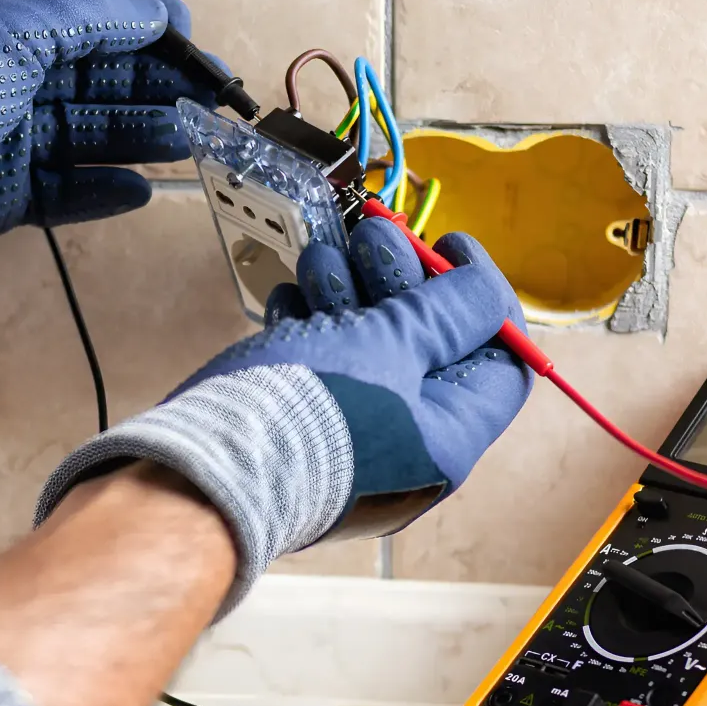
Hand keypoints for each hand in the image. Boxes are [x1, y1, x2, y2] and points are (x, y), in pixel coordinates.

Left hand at [0, 0, 222, 266]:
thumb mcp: (15, 25)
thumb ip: (90, 16)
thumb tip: (156, 11)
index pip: (83, 20)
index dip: (140, 28)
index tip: (190, 40)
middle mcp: (1, 78)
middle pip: (91, 80)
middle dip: (150, 87)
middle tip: (206, 100)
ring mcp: (0, 140)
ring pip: (83, 135)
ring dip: (136, 136)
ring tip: (185, 141)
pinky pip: (61, 192)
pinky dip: (100, 190)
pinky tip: (141, 190)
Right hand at [36, 217, 533, 616]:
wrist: (205, 468)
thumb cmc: (309, 412)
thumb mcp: (395, 346)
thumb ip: (449, 313)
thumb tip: (486, 291)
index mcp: (448, 439)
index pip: (501, 363)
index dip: (482, 298)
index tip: (448, 247)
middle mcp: (407, 445)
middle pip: (427, 344)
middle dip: (401, 278)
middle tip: (374, 238)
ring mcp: (349, 435)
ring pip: (367, 344)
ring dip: (348, 288)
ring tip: (322, 260)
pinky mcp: (299, 424)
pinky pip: (320, 363)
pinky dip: (309, 321)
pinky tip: (291, 302)